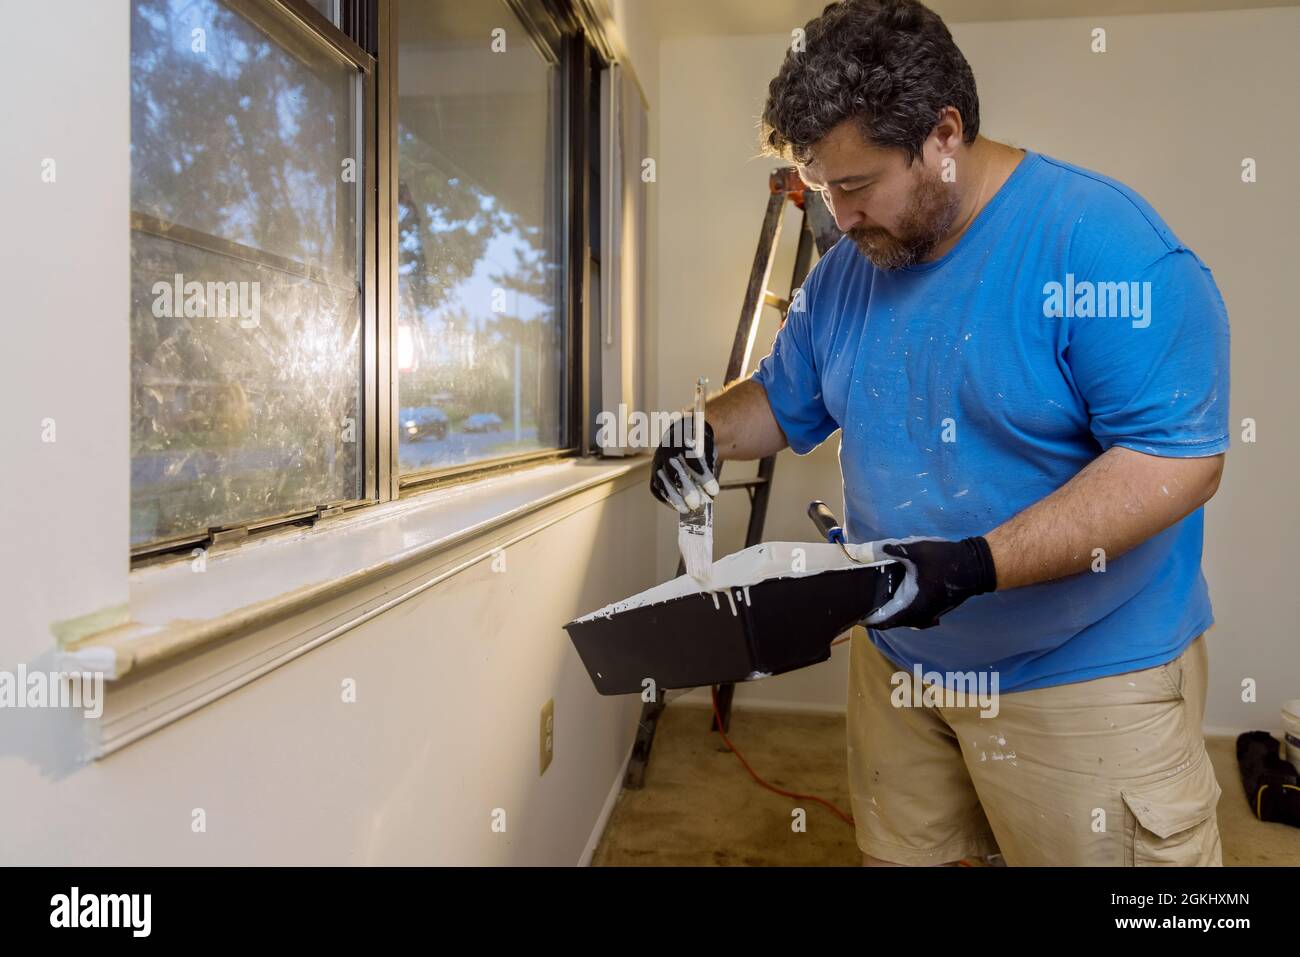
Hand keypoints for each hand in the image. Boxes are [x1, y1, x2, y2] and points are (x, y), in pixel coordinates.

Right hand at [650, 414, 719, 512]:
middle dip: (686, 489)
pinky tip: (676, 506)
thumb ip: (708, 467)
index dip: (702, 475)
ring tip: (685, 510)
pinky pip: (656, 486)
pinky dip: (665, 498)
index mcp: (683, 439)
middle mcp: (667, 449)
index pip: (692, 457)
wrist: (681, 433)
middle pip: (673, 470)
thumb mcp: (707, 448)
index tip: (714, 491)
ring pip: (662, 480)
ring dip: (673, 497)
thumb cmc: (698, 444)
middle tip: (696, 504)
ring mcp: (658, 461)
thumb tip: (711, 493)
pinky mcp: (654, 471)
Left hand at [843, 535, 996, 628]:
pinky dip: (898, 602)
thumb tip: (861, 551)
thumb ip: (886, 550)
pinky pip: (909, 610)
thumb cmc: (945, 560)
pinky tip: (893, 585)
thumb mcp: (913, 550)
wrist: (977, 565)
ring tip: (872, 587)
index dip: (863, 616)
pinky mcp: (932, 609)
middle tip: (858, 592)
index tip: (851, 605)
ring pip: (899, 615)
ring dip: (886, 604)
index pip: (879, 621)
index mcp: (910, 609)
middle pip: (887, 619)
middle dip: (872, 608)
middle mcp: (917, 618)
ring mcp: (927, 616)